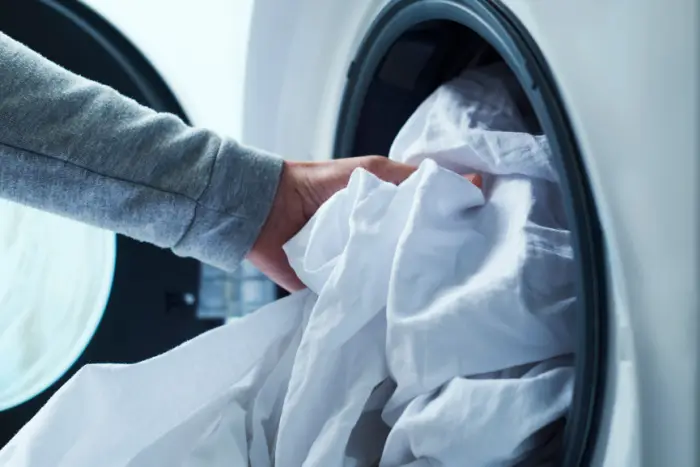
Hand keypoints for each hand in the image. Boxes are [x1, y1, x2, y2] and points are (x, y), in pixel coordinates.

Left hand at [247, 156, 481, 290]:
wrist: (268, 210)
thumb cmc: (319, 184)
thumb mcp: (372, 172)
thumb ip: (414, 179)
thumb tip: (472, 179)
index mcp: (388, 216)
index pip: (427, 227)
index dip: (451, 233)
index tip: (481, 241)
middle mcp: (378, 243)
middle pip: (413, 256)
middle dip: (434, 263)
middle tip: (467, 273)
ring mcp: (360, 267)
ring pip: (393, 280)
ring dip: (407, 284)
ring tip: (441, 294)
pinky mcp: (341, 289)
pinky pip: (365, 300)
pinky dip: (378, 304)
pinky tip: (404, 312)